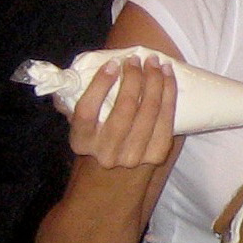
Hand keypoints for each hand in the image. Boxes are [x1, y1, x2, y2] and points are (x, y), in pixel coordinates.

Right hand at [66, 54, 176, 170]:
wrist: (115, 183)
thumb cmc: (97, 146)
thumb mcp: (81, 131)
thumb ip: (73, 106)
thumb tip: (73, 75)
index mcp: (81, 142)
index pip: (87, 111)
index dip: (100, 85)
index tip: (112, 63)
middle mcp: (106, 152)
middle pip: (124, 108)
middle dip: (134, 78)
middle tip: (137, 59)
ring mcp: (133, 156)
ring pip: (149, 111)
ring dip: (155, 81)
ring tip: (155, 62)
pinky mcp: (156, 155)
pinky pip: (166, 118)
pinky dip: (169, 93)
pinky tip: (168, 76)